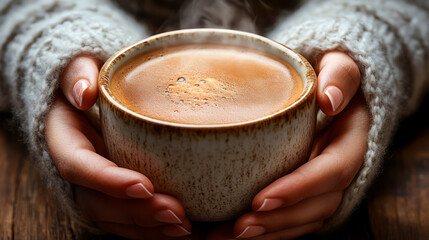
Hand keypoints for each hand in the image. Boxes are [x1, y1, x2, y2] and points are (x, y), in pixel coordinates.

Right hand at [46, 55, 191, 238]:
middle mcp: (77, 169)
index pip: (77, 166)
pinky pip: (128, 220)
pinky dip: (153, 229)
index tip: (144, 184)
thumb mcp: (79, 64)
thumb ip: (77, 73)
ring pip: (114, 219)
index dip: (107, 180)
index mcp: (64, 139)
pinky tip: (183, 228)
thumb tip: (84, 93)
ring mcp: (94, 186)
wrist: (90, 96)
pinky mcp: (113, 193)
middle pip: (98, 203)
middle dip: (137, 213)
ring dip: (148, 228)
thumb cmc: (90, 79)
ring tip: (184, 225)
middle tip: (176, 211)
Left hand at [207, 51, 368, 238]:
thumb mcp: (338, 63)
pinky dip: (266, 230)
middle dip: (278, 221)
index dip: (300, 188)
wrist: (326, 92)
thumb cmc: (327, 76)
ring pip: (303, 219)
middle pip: (317, 206)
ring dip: (268, 233)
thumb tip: (330, 99)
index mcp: (352, 141)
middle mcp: (340, 169)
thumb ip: (339, 74)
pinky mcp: (306, 190)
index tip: (262, 199)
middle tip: (237, 227)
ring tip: (225, 236)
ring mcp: (324, 184)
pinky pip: (291, 218)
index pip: (332, 172)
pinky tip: (230, 232)